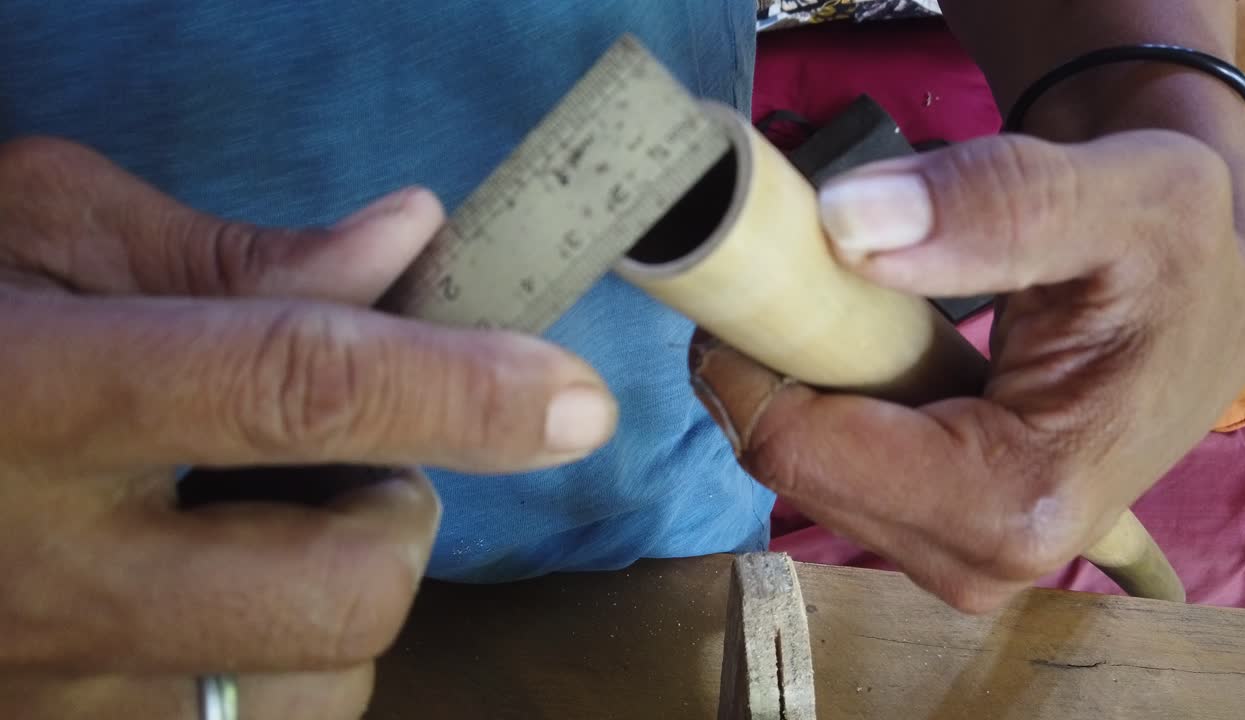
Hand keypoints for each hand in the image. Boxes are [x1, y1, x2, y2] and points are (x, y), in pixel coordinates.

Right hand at [0, 137, 616, 717]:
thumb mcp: (40, 237)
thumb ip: (228, 254)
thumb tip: (402, 243)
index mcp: (32, 395)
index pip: (289, 389)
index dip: (454, 390)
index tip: (572, 397)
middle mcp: (40, 569)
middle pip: (338, 587)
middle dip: (400, 517)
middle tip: (350, 463)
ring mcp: (46, 689)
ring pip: (311, 692)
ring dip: (339, 606)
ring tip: (255, 536)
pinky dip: (285, 681)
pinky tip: (222, 611)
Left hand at [691, 130, 1244, 612]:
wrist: (1202, 288)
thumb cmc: (1177, 249)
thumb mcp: (1120, 196)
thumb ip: (992, 205)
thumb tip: (845, 226)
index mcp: (1020, 502)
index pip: (799, 449)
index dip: (753, 351)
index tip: (764, 261)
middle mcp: (980, 558)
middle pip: (790, 463)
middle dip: (776, 362)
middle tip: (817, 268)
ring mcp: (955, 555)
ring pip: (798, 466)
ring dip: (799, 376)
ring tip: (860, 302)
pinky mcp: (939, 534)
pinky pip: (827, 468)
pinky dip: (823, 399)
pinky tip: (870, 348)